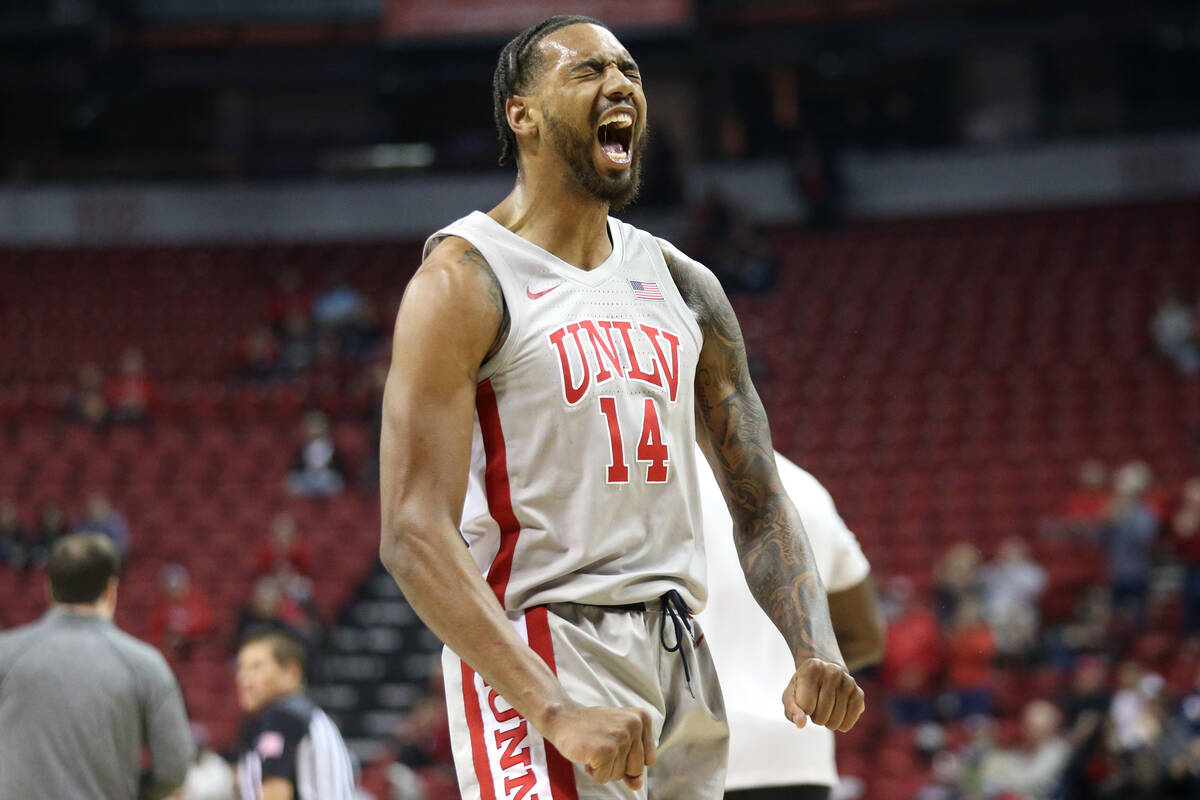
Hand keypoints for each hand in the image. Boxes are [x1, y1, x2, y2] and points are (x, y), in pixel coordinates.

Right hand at [542, 701, 656, 789]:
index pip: (649, 760)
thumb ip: (632, 763)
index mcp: (642, 718)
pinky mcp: (605, 750)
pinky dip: (592, 771)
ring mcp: (620, 736)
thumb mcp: (619, 740)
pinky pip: (603, 778)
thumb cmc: (593, 730)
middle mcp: (635, 724)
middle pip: (636, 769)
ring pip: (619, 775)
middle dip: (617, 766)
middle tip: (603, 746)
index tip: (615, 744)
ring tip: (594, 747)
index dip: (629, 760)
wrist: (563, 718)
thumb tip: (637, 785)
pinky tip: (587, 753)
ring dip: (603, 768)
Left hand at [782, 658, 864, 731]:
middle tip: (815, 704)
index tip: (804, 698)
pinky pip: (848, 723)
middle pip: (821, 716)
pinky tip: (837, 715)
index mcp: (812, 667)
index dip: (803, 710)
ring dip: (827, 722)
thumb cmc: (803, 687)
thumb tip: (801, 723)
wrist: (824, 673)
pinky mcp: (859, 694)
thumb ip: (791, 709)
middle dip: (815, 718)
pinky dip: (840, 726)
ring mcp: (849, 682)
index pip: (805, 708)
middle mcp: (833, 671)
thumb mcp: (790, 694)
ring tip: (825, 707)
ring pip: (834, 722)